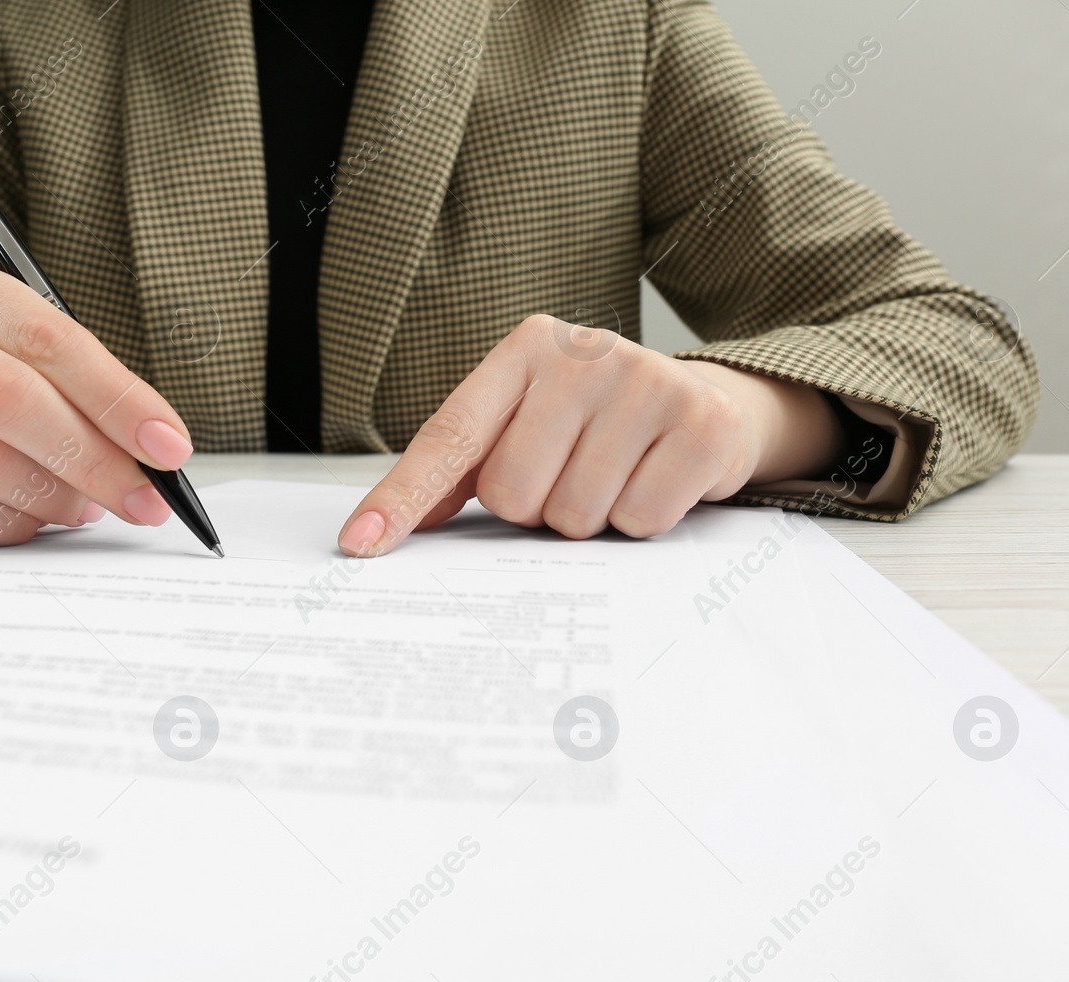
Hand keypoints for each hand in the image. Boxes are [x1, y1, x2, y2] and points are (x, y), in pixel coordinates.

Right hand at [0, 261, 192, 543]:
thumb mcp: (39, 361)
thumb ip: (91, 397)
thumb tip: (160, 456)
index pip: (51, 341)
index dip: (118, 400)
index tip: (170, 448)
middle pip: (10, 400)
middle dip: (91, 460)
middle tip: (143, 500)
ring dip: (49, 497)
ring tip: (86, 509)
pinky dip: (5, 524)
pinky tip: (34, 522)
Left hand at [337, 314, 841, 555]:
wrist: (706, 404)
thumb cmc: (596, 423)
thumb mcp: (527, 422)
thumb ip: (461, 467)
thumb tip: (382, 527)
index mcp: (524, 350)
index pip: (449, 438)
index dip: (402, 498)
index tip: (361, 544)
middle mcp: (582, 353)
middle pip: (513, 493)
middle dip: (538, 508)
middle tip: (573, 475)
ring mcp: (644, 382)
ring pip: (575, 515)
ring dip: (592, 518)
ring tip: (616, 475)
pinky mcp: (698, 421)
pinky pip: (638, 520)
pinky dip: (643, 520)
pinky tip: (655, 479)